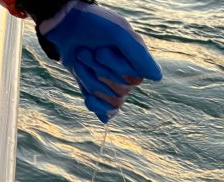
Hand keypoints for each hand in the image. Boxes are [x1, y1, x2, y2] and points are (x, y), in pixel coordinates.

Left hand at [39, 1, 161, 123]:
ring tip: (80, 62)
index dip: (115, 68)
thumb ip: (138, 54)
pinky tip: (88, 97)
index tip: (101, 51)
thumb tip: (158, 77)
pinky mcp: (100, 97)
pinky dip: (96, 106)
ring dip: (90, 81)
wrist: (65, 27)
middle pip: (121, 91)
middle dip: (99, 72)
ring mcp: (114, 88)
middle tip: (86, 53)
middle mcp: (129, 76)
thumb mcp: (118, 34)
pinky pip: (107, 114)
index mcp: (137, 61)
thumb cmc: (94, 26)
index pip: (134, 79)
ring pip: (111, 102)